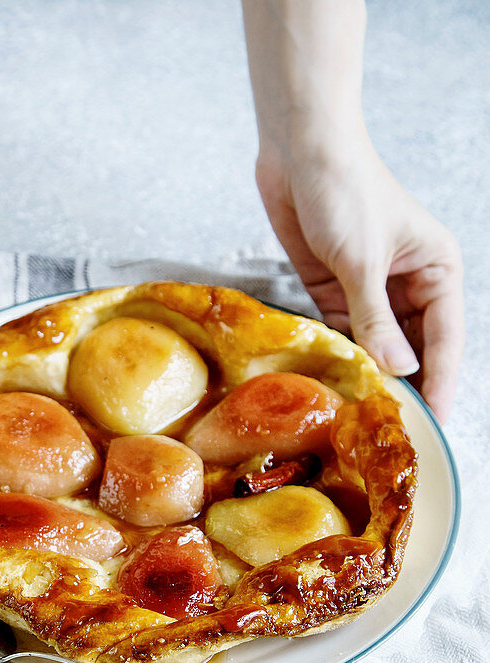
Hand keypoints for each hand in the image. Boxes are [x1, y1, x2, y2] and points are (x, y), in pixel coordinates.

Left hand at [255, 133, 463, 421]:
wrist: (298, 151)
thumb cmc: (344, 188)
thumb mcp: (362, 259)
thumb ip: (376, 320)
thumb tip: (398, 370)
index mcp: (436, 270)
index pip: (444, 340)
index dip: (439, 383)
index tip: (433, 423)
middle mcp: (408, 285)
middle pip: (413, 350)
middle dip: (404, 387)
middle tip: (395, 431)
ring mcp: (370, 292)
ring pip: (377, 348)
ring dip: (370, 378)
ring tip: (365, 420)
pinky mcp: (334, 293)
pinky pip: (343, 337)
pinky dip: (341, 360)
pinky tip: (337, 389)